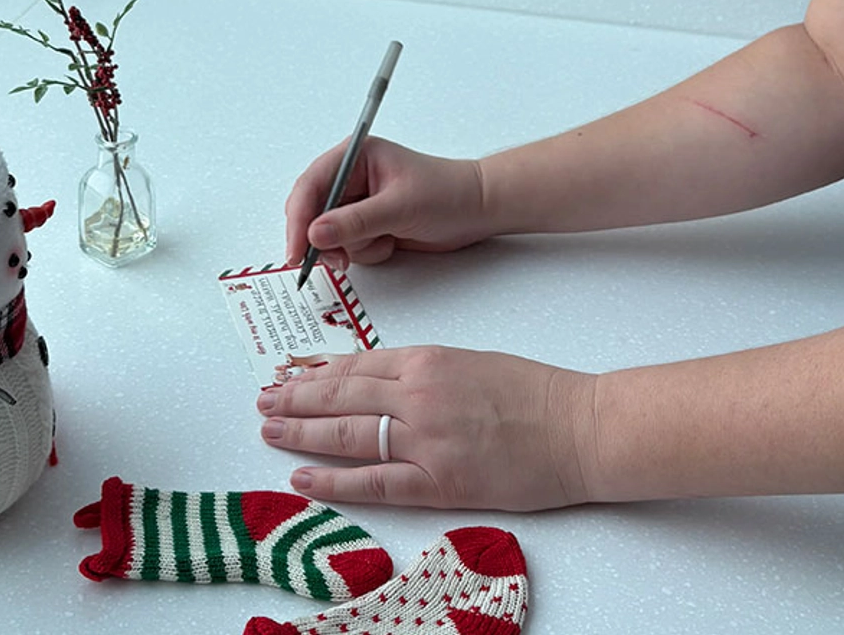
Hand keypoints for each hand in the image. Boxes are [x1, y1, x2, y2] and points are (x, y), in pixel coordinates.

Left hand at [256, 345, 599, 509]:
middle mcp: (418, 394)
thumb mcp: (470, 361)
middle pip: (340, 394)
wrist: (578, 426)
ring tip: (270, 429)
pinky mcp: (441, 482)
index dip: (317, 371)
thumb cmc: (534, 392)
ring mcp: (426, 439)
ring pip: (347, 434)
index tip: (290, 373)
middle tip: (264, 399)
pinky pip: (375, 483)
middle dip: (296, 397)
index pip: (356, 365)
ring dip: (302, 432)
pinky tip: (305, 478)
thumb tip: (379, 380)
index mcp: (427, 360)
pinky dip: (335, 481)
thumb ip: (423, 371)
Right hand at [284, 138, 490, 268]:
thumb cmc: (447, 193)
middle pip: (313, 211)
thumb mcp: (399, 207)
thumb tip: (315, 233)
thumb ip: (356, 221)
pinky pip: (349, 246)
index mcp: (355, 155)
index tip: (298, 248)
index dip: (299, 217)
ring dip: (352, 247)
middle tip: (331, 260)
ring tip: (383, 242)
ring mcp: (359, 202)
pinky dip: (366, 252)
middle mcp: (352, 177)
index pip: (312, 185)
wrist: (477, 210)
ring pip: (330, 234)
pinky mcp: (368, 224)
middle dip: (324, 238)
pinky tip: (390, 244)